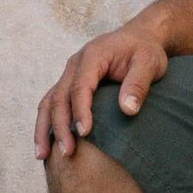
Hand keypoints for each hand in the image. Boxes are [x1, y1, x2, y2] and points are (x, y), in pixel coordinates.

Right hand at [36, 18, 170, 162]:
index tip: (84, 133)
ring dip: (44, 128)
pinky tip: (48, 144)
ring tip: (43, 155)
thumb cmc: (145, 50)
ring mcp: (70, 73)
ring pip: (49, 101)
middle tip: (67, 152)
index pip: (80, 86)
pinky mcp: (70, 83)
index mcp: (92, 56)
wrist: (140, 37)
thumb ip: (138, 84)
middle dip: (60, 125)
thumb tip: (128, 110)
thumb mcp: (149, 63)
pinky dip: (47, 123)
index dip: (80, 110)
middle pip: (59, 96)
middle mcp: (75, 64)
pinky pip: (53, 103)